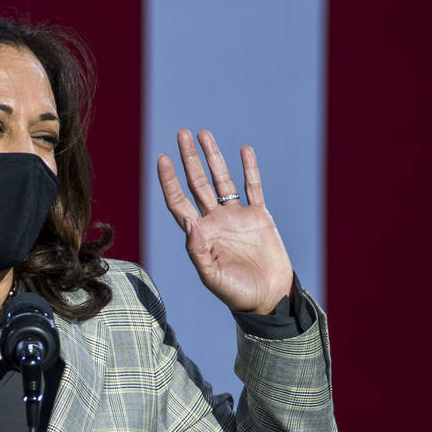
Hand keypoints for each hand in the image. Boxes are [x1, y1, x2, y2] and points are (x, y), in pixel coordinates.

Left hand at [157, 129, 293, 313]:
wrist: (269, 297)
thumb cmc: (237, 293)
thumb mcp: (213, 277)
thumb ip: (199, 253)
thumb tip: (190, 225)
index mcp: (199, 235)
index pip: (178, 202)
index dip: (169, 181)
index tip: (162, 158)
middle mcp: (215, 221)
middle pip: (197, 184)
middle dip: (189, 159)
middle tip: (182, 134)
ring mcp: (236, 217)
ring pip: (222, 180)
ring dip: (213, 157)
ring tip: (204, 134)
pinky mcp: (259, 216)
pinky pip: (253, 187)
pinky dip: (249, 169)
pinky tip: (243, 150)